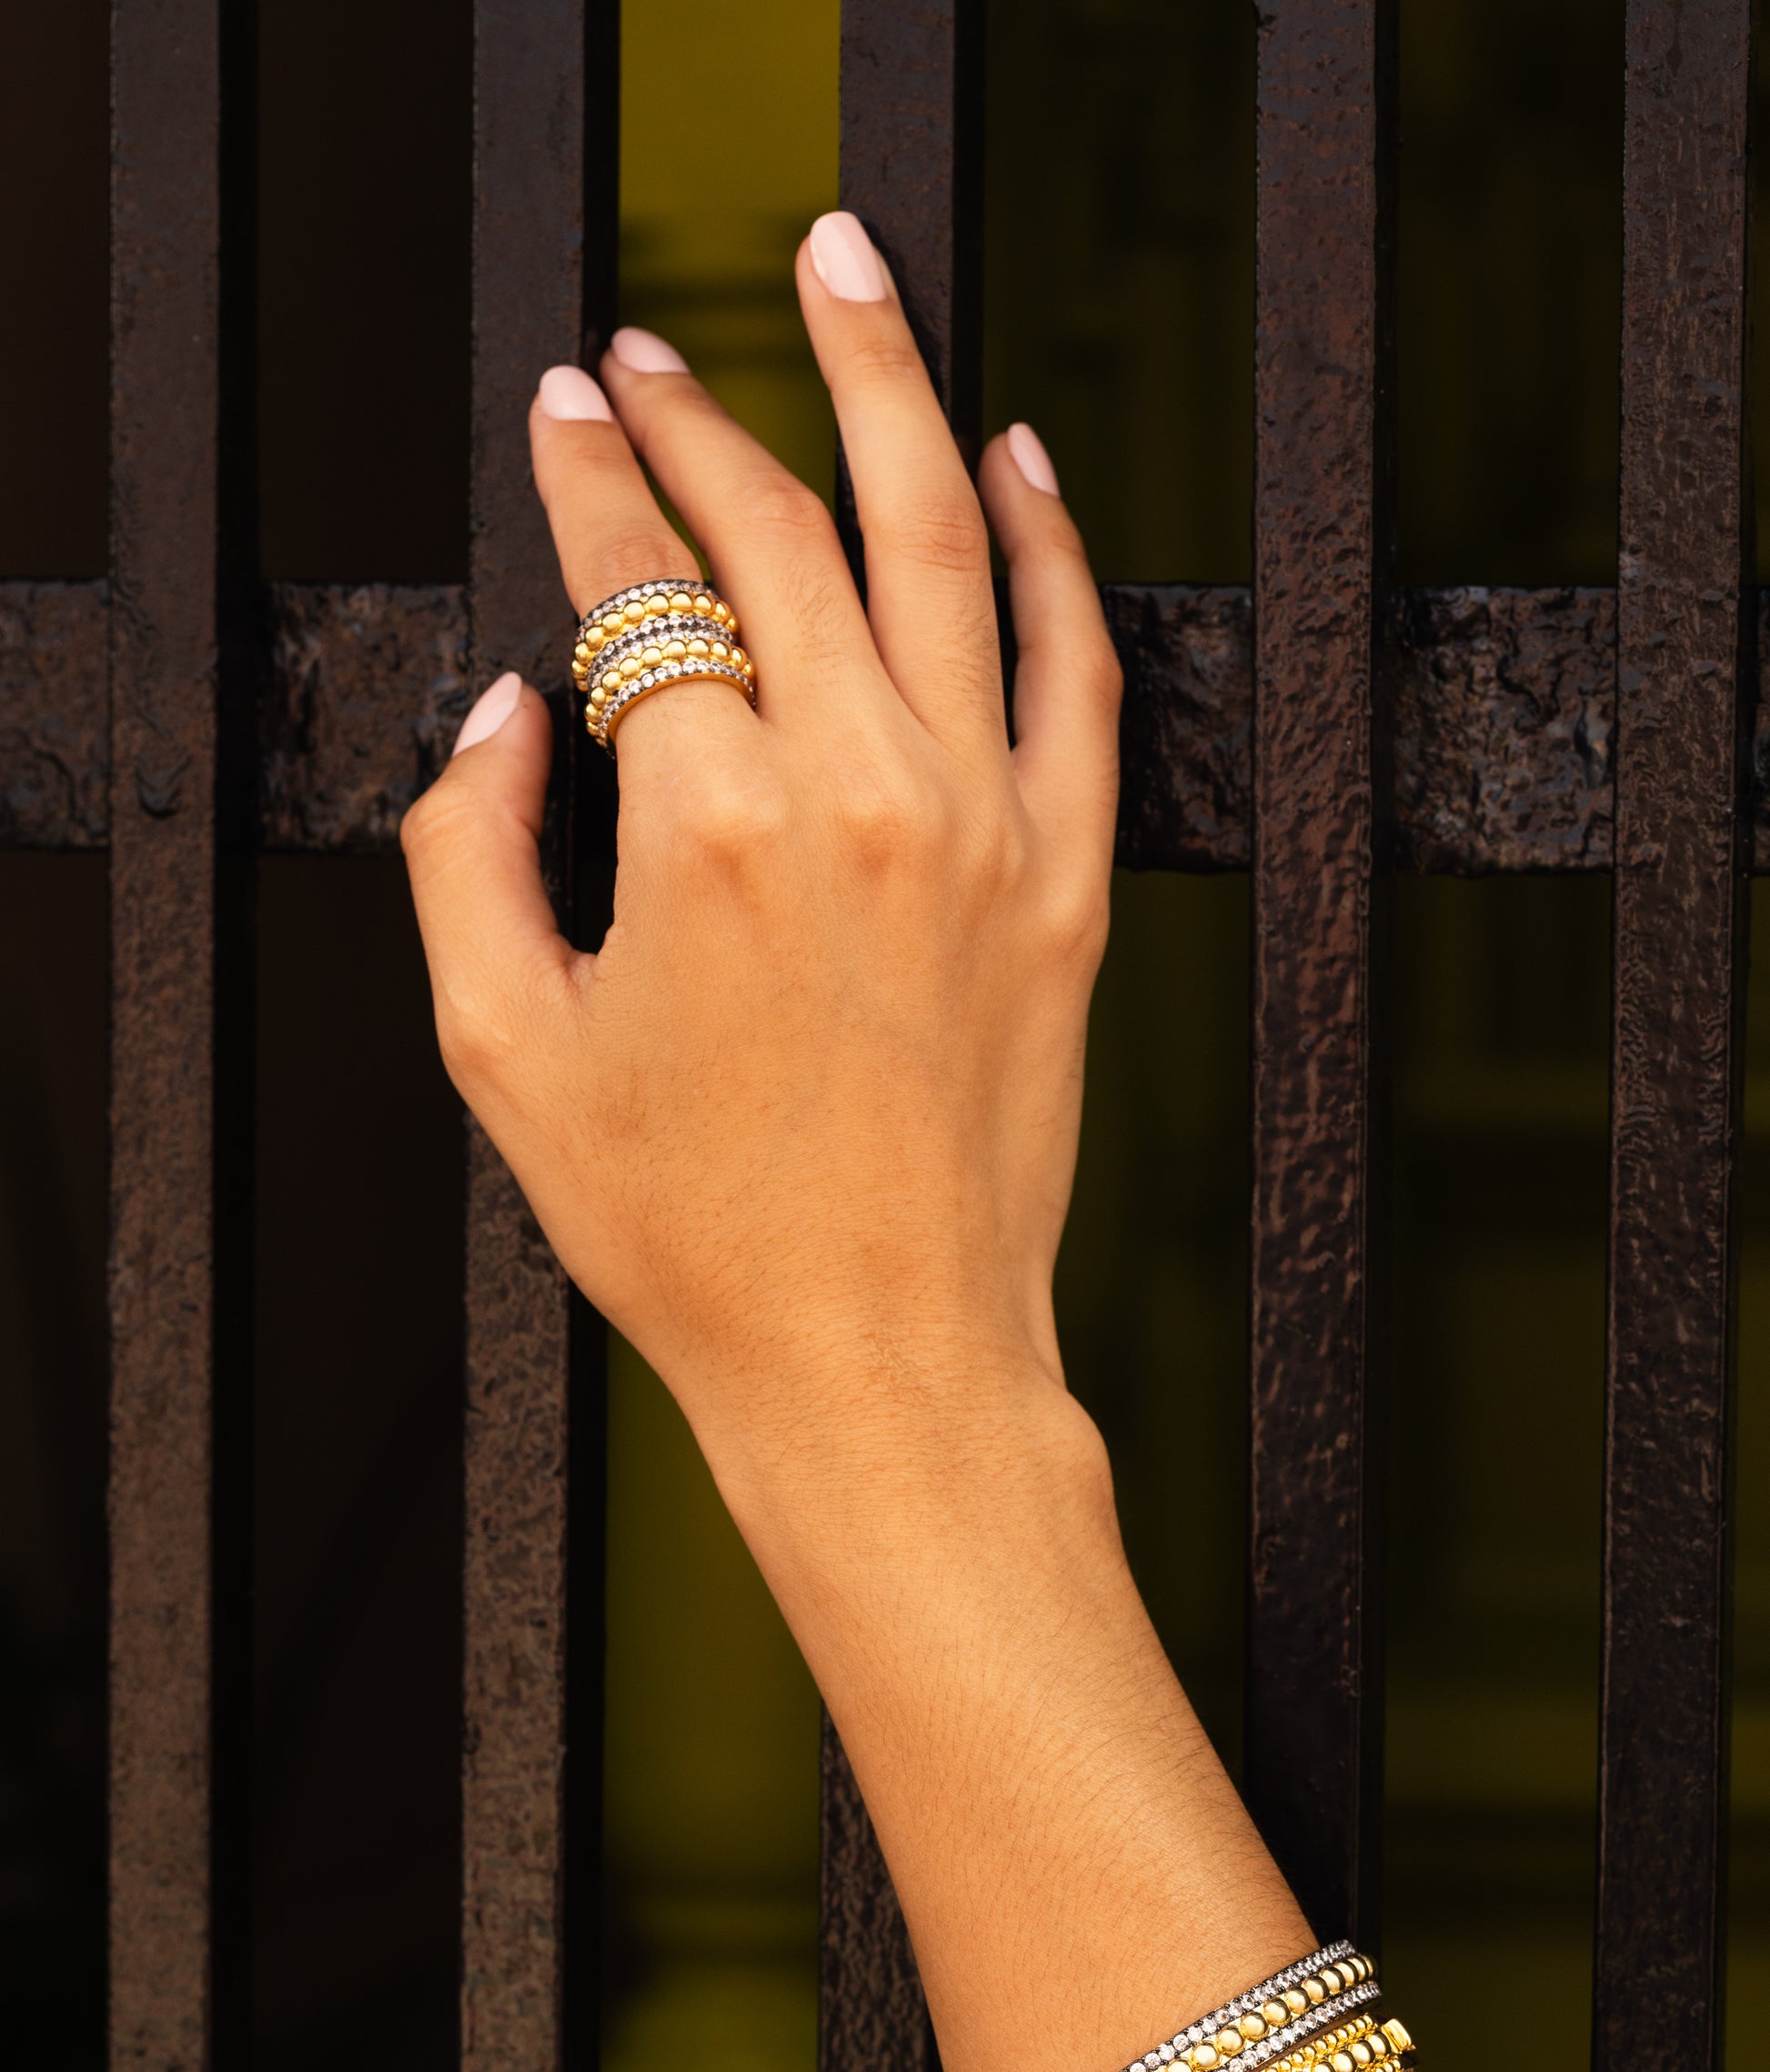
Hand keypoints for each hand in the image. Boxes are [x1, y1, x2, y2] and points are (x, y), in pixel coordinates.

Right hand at [401, 213, 1120, 1498]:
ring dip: (888, 388)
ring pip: (942, 539)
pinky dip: (1052, 542)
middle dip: (703, 416)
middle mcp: (860, 792)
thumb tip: (504, 712)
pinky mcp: (1073, 876)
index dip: (588, 479)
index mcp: (705, 830)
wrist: (882, 1361)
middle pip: (782, 531)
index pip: (638, 584)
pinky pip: (1077, 660)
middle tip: (652, 352)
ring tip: (849, 278)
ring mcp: (986, 825)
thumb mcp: (503, 1050)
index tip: (566, 413)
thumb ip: (465, 847)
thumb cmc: (691, 1234)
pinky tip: (1016, 457)